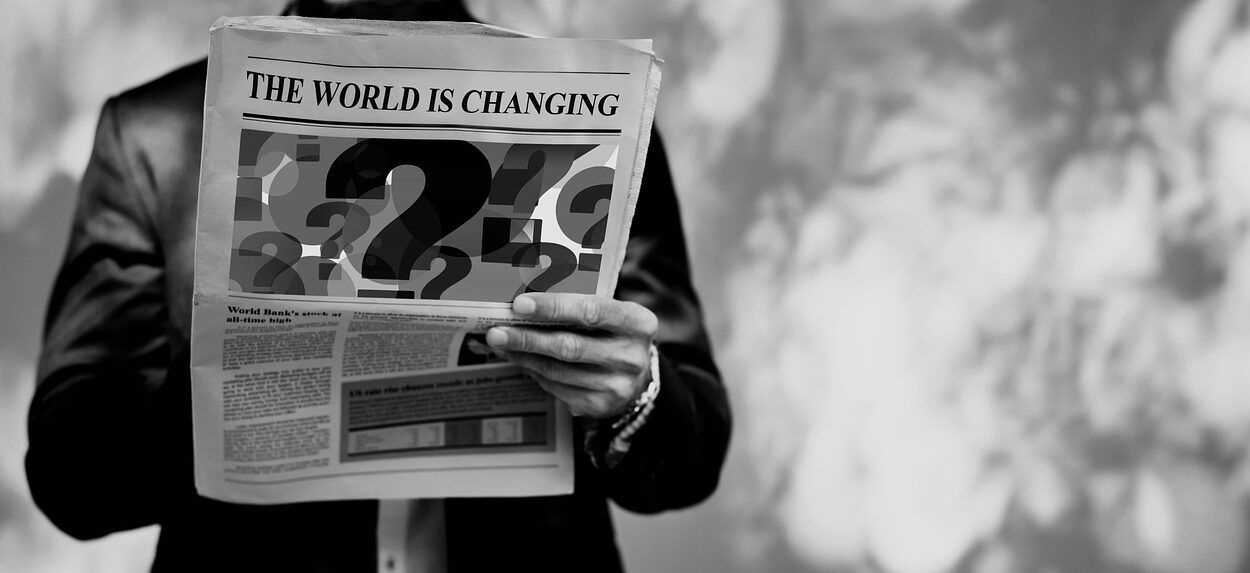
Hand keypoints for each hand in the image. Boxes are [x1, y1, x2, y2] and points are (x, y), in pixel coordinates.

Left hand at [486, 293, 656, 418]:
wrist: (639, 377)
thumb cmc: (615, 333)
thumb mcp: (612, 313)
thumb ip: (579, 304)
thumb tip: (525, 301)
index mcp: (638, 323)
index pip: (592, 311)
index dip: (554, 307)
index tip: (520, 304)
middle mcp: (631, 356)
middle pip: (570, 346)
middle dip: (528, 337)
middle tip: (497, 330)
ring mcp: (616, 385)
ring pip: (558, 370)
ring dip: (523, 356)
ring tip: (500, 343)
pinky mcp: (600, 405)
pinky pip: (557, 387)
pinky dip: (534, 371)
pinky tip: (520, 359)